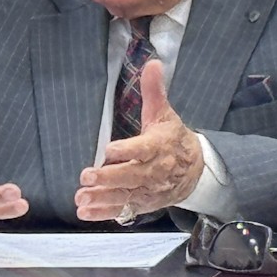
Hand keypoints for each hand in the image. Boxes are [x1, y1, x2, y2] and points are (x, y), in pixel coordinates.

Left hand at [76, 59, 202, 222]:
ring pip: (124, 195)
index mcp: (158, 145)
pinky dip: (104, 213)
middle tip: (86, 176)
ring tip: (80, 198)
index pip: (143, 149)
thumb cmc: (173, 139)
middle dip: (108, 177)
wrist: (195, 170)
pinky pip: (122, 210)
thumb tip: (152, 63)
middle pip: (131, 175)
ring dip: (101, 198)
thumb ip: (154, 91)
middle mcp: (154, 170)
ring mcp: (148, 190)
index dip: (127, 150)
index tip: (109, 150)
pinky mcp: (142, 203)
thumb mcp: (165, 114)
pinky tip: (84, 212)